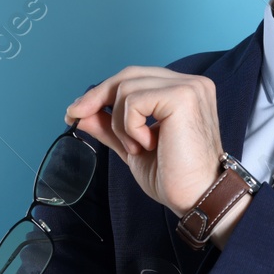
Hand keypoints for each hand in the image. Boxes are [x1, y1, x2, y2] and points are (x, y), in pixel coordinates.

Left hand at [64, 67, 224, 214]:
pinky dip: (130, 126)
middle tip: (76, 116)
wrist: (197, 198)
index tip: (77, 111)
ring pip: (127, 88)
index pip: (136, 78)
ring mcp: (189, 87)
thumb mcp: (133, 146)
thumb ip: (110, 126)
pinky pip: (134, 100)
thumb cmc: (175, 178)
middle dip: (97, 97)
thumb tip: (80, 113)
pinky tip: (147, 145)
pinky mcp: (182, 97)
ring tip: (138, 148)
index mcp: (183, 92)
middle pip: (129, 75)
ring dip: (121, 123)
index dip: (103, 92)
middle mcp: (191, 83)